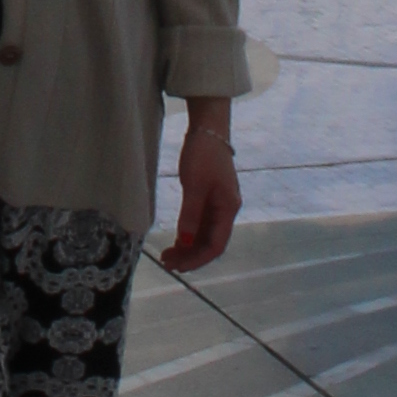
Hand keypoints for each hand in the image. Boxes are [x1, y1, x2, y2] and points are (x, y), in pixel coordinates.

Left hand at [159, 101, 241, 276]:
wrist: (208, 129)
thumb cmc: (203, 155)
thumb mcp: (194, 186)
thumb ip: (190, 216)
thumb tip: (186, 243)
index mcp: (228, 209)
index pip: (216, 245)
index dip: (198, 260)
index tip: (179, 267)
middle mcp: (226, 210)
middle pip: (211, 243)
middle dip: (191, 256)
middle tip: (168, 264)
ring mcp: (219, 205)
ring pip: (205, 235)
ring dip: (189, 248)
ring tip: (168, 255)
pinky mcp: (211, 198)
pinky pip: (202, 225)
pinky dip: (189, 235)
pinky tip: (177, 241)